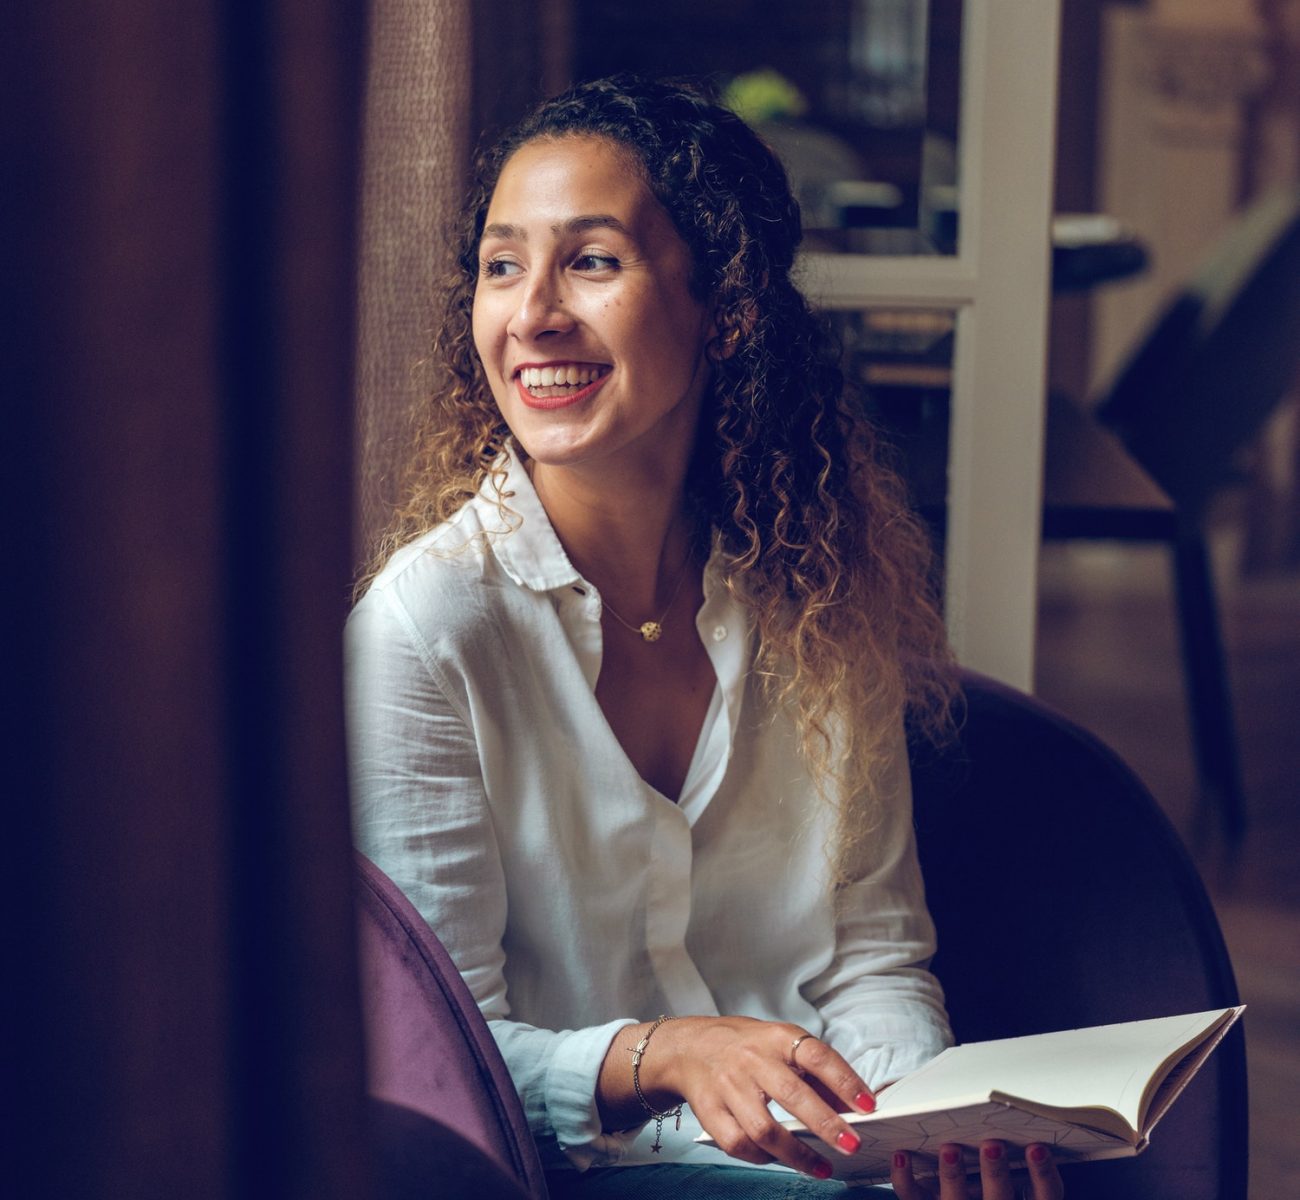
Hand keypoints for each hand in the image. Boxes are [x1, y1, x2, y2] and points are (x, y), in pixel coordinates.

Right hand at [646, 1016, 875, 1178]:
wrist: (689, 1047)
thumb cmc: (746, 1047)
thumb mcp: (780, 1044)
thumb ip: (814, 1074)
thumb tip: (853, 1107)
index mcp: (776, 1038)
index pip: (816, 1056)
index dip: (844, 1080)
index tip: (868, 1105)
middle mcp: (751, 1060)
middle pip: (792, 1094)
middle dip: (826, 1124)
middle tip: (852, 1145)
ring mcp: (728, 1087)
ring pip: (764, 1129)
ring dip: (798, 1154)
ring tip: (823, 1168)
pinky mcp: (710, 1112)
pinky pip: (739, 1144)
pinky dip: (762, 1158)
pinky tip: (779, 1159)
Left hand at [891, 1141, 1063, 1199]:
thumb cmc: (989, 1179)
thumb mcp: (1012, 1173)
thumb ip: (1018, 1149)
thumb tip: (1015, 1106)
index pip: (1044, 1197)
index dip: (1044, 1176)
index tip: (1036, 1147)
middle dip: (994, 1173)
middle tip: (991, 1144)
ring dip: (952, 1176)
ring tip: (950, 1148)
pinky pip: (914, 1198)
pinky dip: (905, 1179)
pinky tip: (901, 1154)